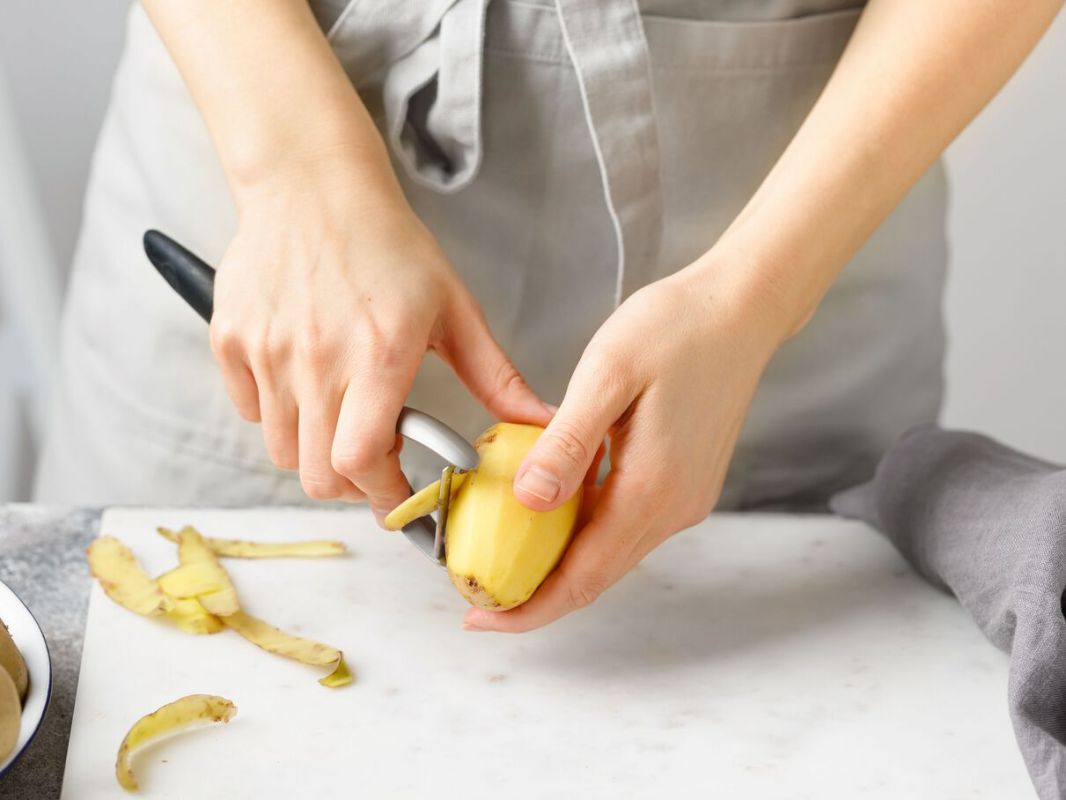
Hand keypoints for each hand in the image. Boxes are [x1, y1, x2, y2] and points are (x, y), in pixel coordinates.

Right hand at [210, 155, 551, 519]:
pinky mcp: (230, 340)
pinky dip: (277, 414)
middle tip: (375, 461)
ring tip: (342, 414)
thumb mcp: (455, 309)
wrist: (313, 186)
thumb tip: (542, 423)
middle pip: (317, 474)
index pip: (362, 462)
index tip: (401, 499)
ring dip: (314, 451)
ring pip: (281, 451)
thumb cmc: (388, 244)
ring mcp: (267, 351)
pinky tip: (306, 382)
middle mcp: (316, 359)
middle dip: (352, 484)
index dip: (383, 495)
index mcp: (379, 354)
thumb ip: (497, 377)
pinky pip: (249, 411)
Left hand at [461, 254, 790, 631]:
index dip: (528, 607)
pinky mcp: (685, 481)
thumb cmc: (676, 328)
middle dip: (535, 596)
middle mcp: (675, 507)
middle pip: (596, 577)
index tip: (479, 618)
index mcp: (653, 489)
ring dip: (559, 564)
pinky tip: (550, 510)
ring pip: (611, 552)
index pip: (583, 577)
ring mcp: (685, 497)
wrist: (742, 307)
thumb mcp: (608, 374)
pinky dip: (584, 532)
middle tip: (478, 593)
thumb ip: (568, 443)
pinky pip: (626, 523)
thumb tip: (528, 503)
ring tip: (503, 554)